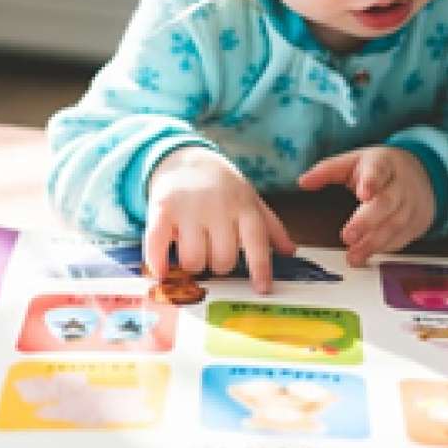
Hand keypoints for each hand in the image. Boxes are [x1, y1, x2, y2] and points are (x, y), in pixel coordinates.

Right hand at [144, 146, 295, 293]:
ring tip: (192, 249)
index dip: (261, 267)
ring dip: (193, 264)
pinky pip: (157, 243)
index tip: (262, 289)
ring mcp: (189, 208)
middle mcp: (217, 207)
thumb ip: (270, 226)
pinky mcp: (161, 208)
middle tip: (213, 253)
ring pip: (193, 259)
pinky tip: (161, 272)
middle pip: (222, 259)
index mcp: (243, 206)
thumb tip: (290, 252)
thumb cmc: (221, 186)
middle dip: (219, 265)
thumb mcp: (249, 199)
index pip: (256, 240)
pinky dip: (158, 262)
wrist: (184, 158)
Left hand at [297, 146, 435, 266]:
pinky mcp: (417, 223)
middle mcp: (401, 183)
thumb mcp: (354, 161)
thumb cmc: (380, 169)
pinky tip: (369, 256)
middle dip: (367, 221)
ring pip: (396, 224)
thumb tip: (303, 182)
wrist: (421, 174)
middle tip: (347, 236)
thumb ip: (328, 171)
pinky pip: (402, 238)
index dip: (371, 182)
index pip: (378, 171)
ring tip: (353, 256)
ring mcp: (412, 204)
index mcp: (383, 163)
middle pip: (387, 202)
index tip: (363, 194)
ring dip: (374, 243)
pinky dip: (385, 249)